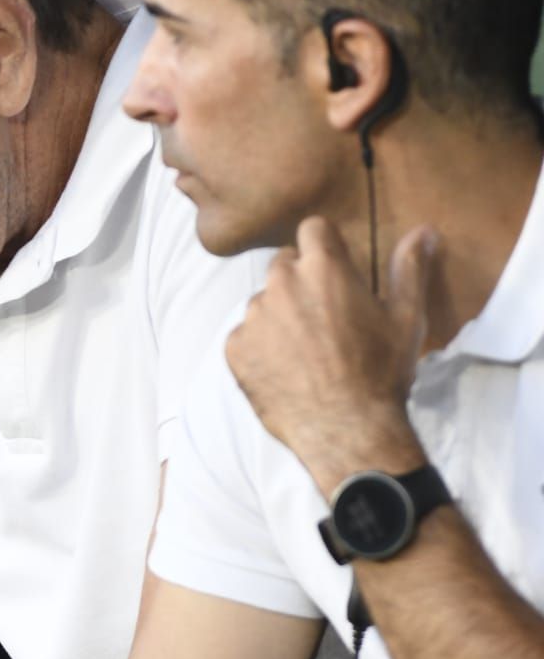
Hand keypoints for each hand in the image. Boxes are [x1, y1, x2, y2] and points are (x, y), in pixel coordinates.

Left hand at [226, 218, 434, 490]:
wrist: (346, 429)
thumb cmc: (381, 372)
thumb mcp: (406, 319)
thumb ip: (410, 269)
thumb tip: (423, 231)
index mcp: (323, 269)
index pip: (313, 229)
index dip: (325, 246)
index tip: (335, 267)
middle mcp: (280, 284)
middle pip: (285, 263)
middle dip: (302, 280)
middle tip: (326, 316)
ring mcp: (253, 316)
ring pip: (264, 301)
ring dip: (281, 315)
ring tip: (308, 350)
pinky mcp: (235, 347)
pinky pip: (246, 335)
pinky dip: (261, 346)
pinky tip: (287, 369)